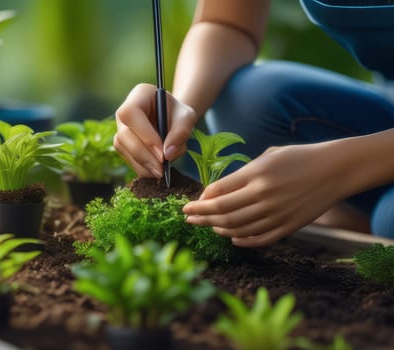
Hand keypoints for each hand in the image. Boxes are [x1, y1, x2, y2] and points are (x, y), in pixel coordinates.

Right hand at [114, 83, 196, 177]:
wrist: (173, 120)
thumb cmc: (179, 114)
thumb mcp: (187, 117)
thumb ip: (181, 132)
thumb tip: (167, 155)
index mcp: (139, 95)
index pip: (131, 113)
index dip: (144, 135)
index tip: (162, 154)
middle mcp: (124, 112)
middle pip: (124, 136)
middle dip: (144, 156)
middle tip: (162, 171)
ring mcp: (120, 129)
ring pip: (125, 150)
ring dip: (144, 165)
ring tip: (164, 170)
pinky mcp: (123, 146)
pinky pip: (129, 160)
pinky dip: (144, 169)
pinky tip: (157, 170)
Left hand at [183, 143, 348, 246]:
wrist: (336, 169)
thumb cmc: (299, 157)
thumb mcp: (267, 156)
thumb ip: (241, 175)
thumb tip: (215, 193)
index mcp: (257, 174)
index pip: (218, 192)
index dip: (199, 202)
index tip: (189, 205)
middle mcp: (264, 195)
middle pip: (222, 213)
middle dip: (200, 217)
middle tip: (188, 218)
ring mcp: (277, 213)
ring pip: (238, 228)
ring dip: (217, 229)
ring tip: (208, 226)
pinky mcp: (289, 226)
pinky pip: (259, 239)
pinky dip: (242, 241)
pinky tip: (231, 238)